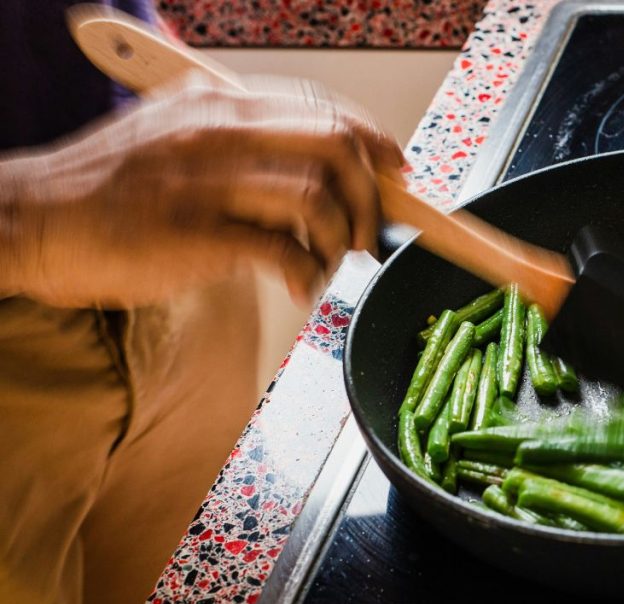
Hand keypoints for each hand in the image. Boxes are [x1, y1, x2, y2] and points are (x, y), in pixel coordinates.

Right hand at [0, 72, 404, 307]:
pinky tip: (299, 284)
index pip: (322, 109)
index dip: (372, 141)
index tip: (395, 170)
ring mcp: (205, 181)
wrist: (30, 220)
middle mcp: (216, 133)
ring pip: (316, 197)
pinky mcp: (194, 233)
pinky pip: (282, 249)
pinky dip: (306, 272)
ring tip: (329, 264)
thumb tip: (312, 172)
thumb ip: (238, 145)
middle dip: (371, 196)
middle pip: (334, 146)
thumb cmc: (105, 190)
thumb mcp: (172, 140)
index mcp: (216, 105)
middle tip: (372, 234)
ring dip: (340, 240)